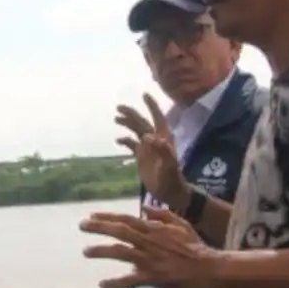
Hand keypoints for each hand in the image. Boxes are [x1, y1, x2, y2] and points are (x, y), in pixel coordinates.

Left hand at [80, 208, 220, 287]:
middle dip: (99, 227)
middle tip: (81, 226)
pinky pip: (130, 280)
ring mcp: (150, 260)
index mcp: (154, 229)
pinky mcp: (153, 277)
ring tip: (86, 252)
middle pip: (119, 231)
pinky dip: (115, 282)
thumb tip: (144, 208)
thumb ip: (161, 215)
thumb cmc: (195, 246)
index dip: (108, 216)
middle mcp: (149, 242)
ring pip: (121, 252)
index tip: (91, 215)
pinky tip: (102, 284)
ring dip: (101, 251)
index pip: (127, 219)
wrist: (210, 268)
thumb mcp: (181, 224)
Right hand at [115, 94, 190, 209]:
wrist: (170, 192)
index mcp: (163, 138)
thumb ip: (162, 150)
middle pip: (142, 122)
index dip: (152, 106)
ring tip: (116, 118)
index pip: (158, 118)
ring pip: (136, 131)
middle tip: (118, 107)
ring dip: (127, 123)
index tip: (144, 95)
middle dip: (132, 113)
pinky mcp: (142, 157)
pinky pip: (132, 145)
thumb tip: (149, 136)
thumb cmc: (172, 179)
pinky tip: (118, 140)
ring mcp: (148, 148)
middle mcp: (155, 140)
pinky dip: (125, 140)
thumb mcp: (169, 165)